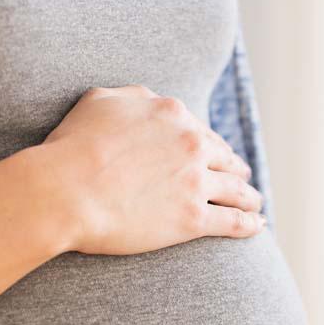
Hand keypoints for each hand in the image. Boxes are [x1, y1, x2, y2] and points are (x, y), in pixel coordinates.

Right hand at [39, 84, 264, 254]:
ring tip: (254, 204)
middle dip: (236, 169)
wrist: (66, 191)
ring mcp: (195, 182)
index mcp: (172, 114)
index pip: (201, 131)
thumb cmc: (72, 147)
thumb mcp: (99, 101)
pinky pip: (233, 222)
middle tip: (243, 179)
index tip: (217, 155)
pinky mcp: (193, 219)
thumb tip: (152, 102)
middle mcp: (191, 144)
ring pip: (236, 190)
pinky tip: (257, 228)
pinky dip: (249, 225)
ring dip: (249, 197)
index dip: (211, 145)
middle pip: (225, 158)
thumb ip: (132, 97)